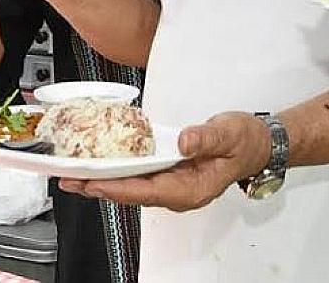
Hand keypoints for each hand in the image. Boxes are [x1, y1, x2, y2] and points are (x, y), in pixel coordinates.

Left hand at [62, 112, 270, 211]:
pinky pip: (140, 178)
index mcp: (193, 189)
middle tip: (71, 181)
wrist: (258, 144)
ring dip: (105, 182)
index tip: (95, 183)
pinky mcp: (170, 176)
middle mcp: (180, 193)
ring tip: (76, 177)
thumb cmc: (245, 141)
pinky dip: (119, 173)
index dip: (119, 188)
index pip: (148, 192)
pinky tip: (102, 167)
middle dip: (101, 188)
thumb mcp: (229, 134)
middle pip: (134, 194)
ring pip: (133, 188)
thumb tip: (185, 142)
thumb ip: (206, 138)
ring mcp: (174, 186)